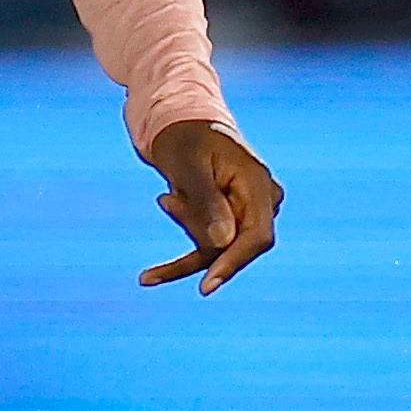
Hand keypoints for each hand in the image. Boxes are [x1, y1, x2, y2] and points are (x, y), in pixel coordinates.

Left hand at [140, 119, 281, 292]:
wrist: (180, 123)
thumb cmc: (183, 138)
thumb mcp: (188, 166)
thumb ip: (206, 202)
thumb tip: (223, 243)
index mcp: (257, 183)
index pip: (257, 237)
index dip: (233, 263)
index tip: (205, 287)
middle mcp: (262, 200)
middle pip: (232, 244)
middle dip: (194, 231)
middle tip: (166, 197)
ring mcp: (249, 211)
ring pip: (216, 247)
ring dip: (185, 226)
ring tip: (167, 194)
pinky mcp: (232, 220)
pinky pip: (210, 247)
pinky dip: (181, 256)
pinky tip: (148, 276)